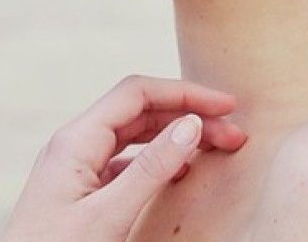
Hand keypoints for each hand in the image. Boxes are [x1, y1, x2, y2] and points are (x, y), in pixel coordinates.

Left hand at [0, 74, 248, 241]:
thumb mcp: (108, 215)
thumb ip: (151, 168)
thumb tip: (191, 125)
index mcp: (75, 139)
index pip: (138, 93)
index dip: (185, 93)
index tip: (225, 106)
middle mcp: (74, 145)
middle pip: (141, 112)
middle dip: (188, 116)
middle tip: (233, 134)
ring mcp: (76, 168)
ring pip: (135, 136)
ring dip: (176, 137)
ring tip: (214, 147)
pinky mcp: (80, 192)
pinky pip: (126, 161)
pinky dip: (158, 160)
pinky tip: (180, 171)